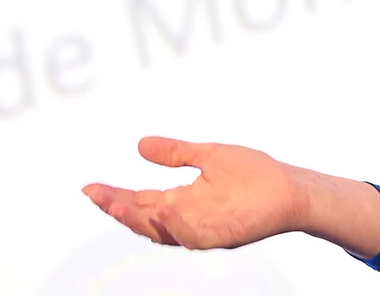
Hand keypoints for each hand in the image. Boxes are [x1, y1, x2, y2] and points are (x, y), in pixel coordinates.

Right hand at [83, 137, 307, 248]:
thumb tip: (140, 145)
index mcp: (181, 202)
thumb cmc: (253, 174)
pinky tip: (165, 208)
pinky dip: (178, 225)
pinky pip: (195, 235)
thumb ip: (176, 153)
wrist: (290, 189)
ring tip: (117, 203)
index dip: (114, 197)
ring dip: (140, 219)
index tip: (89, 187)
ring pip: (164, 231)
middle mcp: (188, 219)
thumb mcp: (207, 156)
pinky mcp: (224, 234)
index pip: (140, 202)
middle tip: (94, 194)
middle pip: (144, 220)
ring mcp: (204, 228)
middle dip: (118, 209)